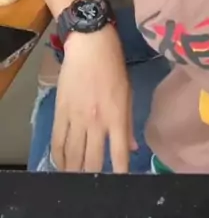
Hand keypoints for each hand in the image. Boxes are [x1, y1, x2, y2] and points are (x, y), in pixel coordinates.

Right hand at [51, 26, 135, 172]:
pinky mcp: (60, 112)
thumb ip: (128, 122)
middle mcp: (97, 121)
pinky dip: (58, 157)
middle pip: (92, 161)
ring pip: (73, 156)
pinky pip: (57, 142)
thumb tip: (132, 147)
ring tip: (77, 178)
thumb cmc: (114, 65)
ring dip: (74, 171)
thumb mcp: (128, 91)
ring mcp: (76, 118)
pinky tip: (62, 164)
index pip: (119, 154)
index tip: (120, 182)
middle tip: (94, 182)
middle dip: (94, 176)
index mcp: (117, 115)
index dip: (120, 173)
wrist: (90, 44)